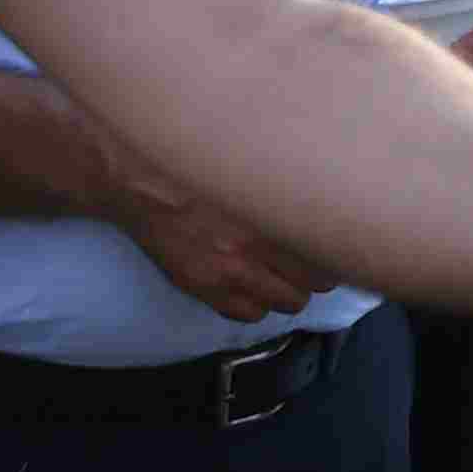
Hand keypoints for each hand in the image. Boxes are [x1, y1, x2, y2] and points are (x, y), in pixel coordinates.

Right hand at [76, 111, 327, 318]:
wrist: (136, 176)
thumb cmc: (198, 157)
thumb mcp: (254, 157)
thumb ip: (291, 177)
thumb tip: (332, 185)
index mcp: (271, 211)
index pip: (328, 252)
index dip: (336, 250)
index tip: (335, 243)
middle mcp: (253, 247)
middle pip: (314, 283)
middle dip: (318, 274)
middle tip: (310, 259)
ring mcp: (227, 272)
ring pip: (286, 304)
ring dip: (290, 291)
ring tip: (283, 274)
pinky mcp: (202, 287)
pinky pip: (247, 314)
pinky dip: (256, 304)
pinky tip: (252, 285)